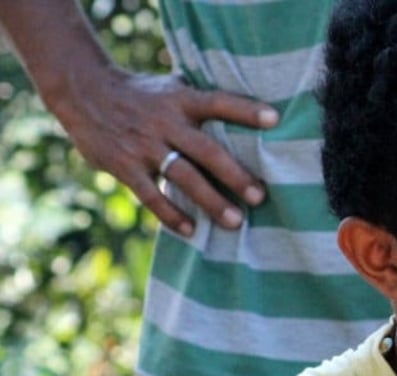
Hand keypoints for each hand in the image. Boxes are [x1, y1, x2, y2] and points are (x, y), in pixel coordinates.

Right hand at [48, 64, 277, 235]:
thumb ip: (203, 99)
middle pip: (206, 150)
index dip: (246, 109)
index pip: (218, 102)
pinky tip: (192, 230)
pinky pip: (151, 195)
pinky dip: (171, 215)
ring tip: (236, 222)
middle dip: (235, 175)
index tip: (275, 118)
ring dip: (211, 201)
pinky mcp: (125, 167)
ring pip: (183, 177)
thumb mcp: (172, 86)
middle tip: (260, 197)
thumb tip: (252, 110)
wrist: (83, 92)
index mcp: (181, 99)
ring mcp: (144, 146)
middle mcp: (165, 122)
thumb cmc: (143, 94)